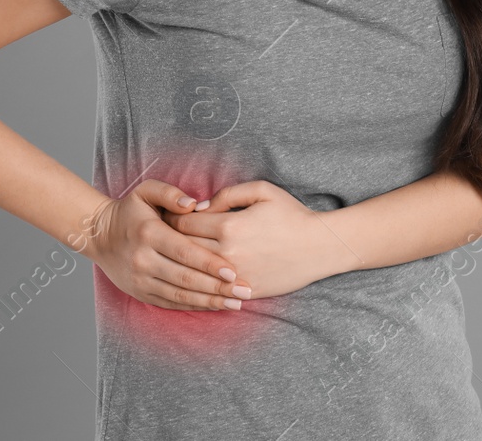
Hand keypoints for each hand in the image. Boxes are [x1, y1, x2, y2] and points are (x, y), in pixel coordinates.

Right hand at [80, 179, 251, 311]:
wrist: (100, 236)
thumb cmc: (131, 211)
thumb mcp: (146, 191)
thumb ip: (171, 193)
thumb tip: (194, 205)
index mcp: (149, 233)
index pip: (184, 252)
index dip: (209, 264)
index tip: (233, 272)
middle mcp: (143, 260)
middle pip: (185, 278)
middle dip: (217, 287)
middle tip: (243, 292)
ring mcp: (141, 280)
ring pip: (179, 295)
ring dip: (209, 301)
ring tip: (235, 304)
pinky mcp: (141, 293)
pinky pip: (170, 303)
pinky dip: (194, 306)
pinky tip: (214, 306)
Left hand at [162, 180, 339, 299]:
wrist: (319, 247)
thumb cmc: (292, 215)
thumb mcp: (263, 191)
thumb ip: (228, 194)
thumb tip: (200, 206)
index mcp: (229, 225)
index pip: (183, 223)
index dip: (171, 218)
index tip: (167, 216)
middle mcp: (227, 252)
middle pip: (182, 248)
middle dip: (170, 240)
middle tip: (161, 236)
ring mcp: (234, 276)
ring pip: (192, 272)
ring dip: (180, 263)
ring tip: (174, 255)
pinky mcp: (242, 291)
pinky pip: (211, 289)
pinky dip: (199, 282)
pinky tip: (194, 275)